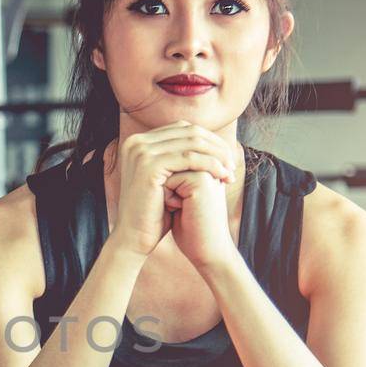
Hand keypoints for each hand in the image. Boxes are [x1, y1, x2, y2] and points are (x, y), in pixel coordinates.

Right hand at [109, 122, 234, 258]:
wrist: (133, 238)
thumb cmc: (154, 214)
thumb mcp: (167, 180)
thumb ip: (179, 159)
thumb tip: (209, 142)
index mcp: (139, 142)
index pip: (183, 128)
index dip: (208, 141)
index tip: (225, 159)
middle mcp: (136, 142)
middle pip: (189, 132)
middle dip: (215, 147)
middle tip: (232, 165)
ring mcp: (141, 152)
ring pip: (192, 143)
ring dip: (217, 156)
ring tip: (230, 172)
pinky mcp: (148, 165)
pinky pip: (189, 158)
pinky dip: (210, 164)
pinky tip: (222, 176)